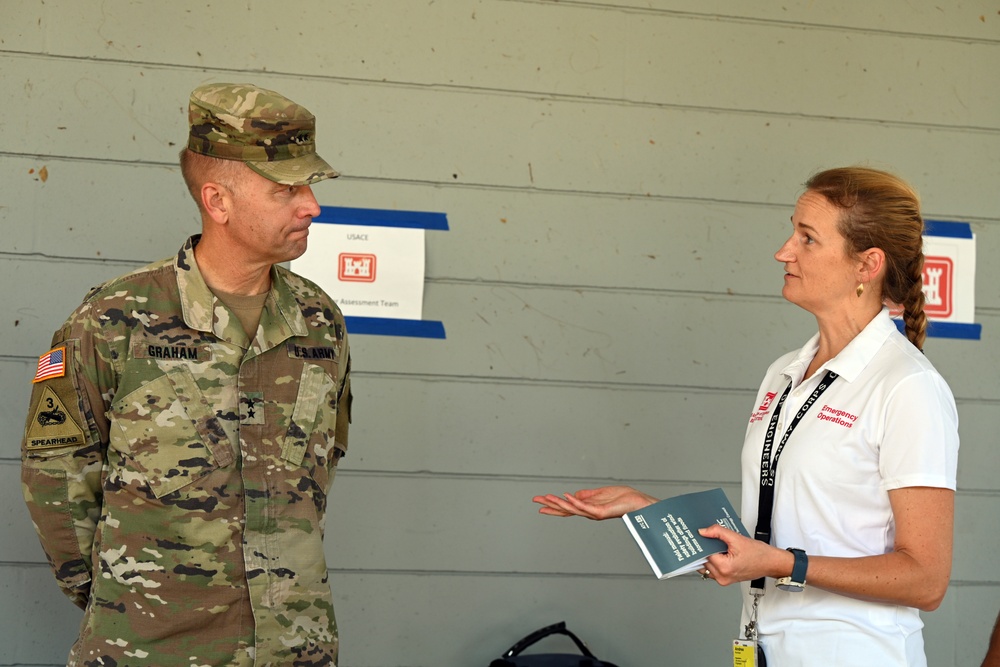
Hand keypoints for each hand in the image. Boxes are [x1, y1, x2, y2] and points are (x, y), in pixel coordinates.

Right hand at [532, 486, 658, 520]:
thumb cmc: (624, 499)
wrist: (639, 503)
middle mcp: (589, 512)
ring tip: (546, 497)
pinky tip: (566, 496)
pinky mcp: (601, 512)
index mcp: (588, 508)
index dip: (553, 504)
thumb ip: (587, 495)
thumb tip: (573, 495)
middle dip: (550, 505)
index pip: (567, 507)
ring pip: (572, 509)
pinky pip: (585, 506)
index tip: (540, 501)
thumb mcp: (601, 494)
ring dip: (558, 503)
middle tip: (535, 500)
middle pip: (565, 510)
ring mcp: (594, 513)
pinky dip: (575, 501)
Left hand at [697, 524, 787, 585]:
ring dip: (709, 556)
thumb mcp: (737, 538)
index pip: (704, 553)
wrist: (771, 563)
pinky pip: (712, 570)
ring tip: (716, 546)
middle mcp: (722, 577)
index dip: (703, 543)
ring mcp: (724, 580)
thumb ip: (717, 532)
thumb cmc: (759, 554)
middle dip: (705, 549)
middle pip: (704, 560)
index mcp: (724, 568)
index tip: (701, 536)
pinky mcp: (725, 580)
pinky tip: (719, 553)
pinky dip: (713, 561)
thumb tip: (703, 531)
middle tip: (708, 539)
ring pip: (706, 566)